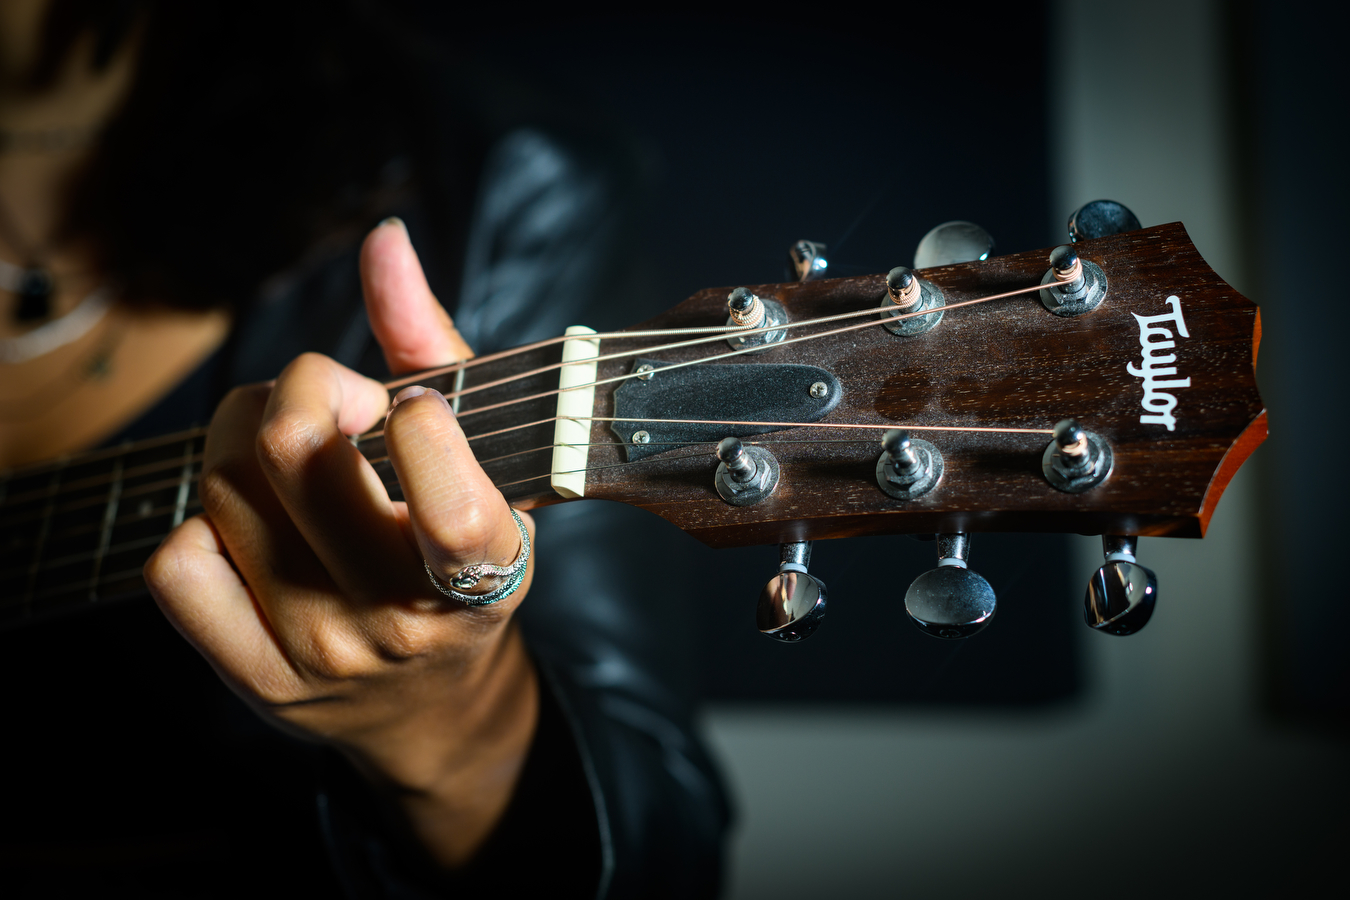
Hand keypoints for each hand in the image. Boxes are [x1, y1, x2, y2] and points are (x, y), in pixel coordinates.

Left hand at [144, 219, 537, 866]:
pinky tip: (253, 520)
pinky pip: (179, 561)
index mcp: (482, 571)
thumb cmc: (459, 555)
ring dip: (249, 437)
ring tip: (295, 452)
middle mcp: (399, 619)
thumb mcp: (484, 460)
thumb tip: (383, 240)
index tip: (410, 408)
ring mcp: (319, 652)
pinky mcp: (252, 673)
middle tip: (340, 406)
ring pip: (227, 490)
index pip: (452, 513)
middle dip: (307, 389)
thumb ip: (432, 347)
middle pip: (295, 454)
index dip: (417, 428)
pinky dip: (206, 516)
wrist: (428, 700)